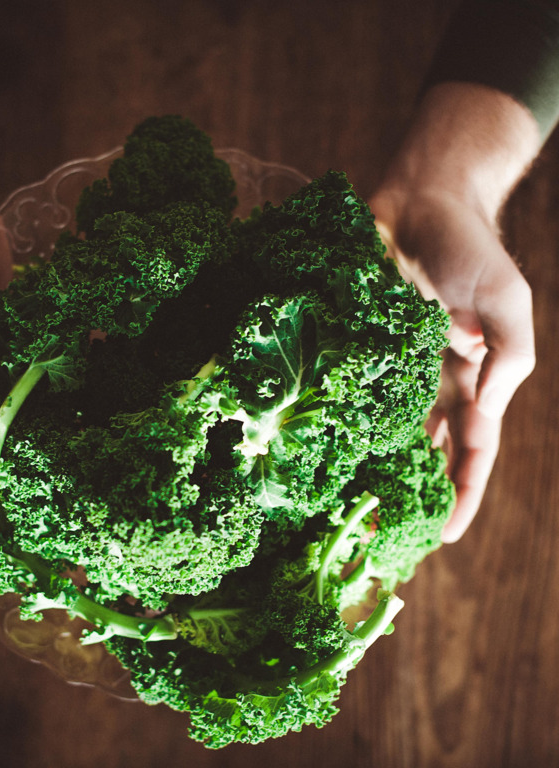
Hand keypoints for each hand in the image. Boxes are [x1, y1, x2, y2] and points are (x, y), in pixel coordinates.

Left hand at [370, 83, 539, 541]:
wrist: (420, 201)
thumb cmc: (470, 251)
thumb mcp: (507, 303)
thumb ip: (506, 359)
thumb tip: (479, 413)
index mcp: (471, 379)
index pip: (472, 451)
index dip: (462, 495)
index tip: (443, 538)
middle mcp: (428, 382)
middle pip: (423, 452)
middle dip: (412, 493)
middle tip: (387, 536)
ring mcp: (388, 367)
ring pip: (381, 432)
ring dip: (372, 468)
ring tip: (350, 507)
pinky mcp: (353, 346)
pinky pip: (343, 392)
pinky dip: (336, 422)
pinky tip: (319, 450)